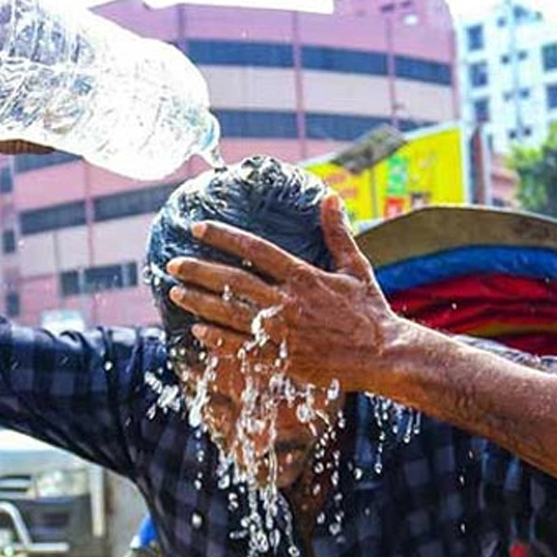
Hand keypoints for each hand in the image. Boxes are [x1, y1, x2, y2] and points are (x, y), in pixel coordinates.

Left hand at [166, 194, 405, 394]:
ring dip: (199, 303)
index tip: (196, 227)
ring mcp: (282, 333)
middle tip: (172, 263)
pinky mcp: (282, 360)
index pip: (254, 249)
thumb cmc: (370, 311)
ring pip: (229, 315)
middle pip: (232, 281)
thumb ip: (337, 232)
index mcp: (303, 276)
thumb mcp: (356, 267)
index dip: (222, 236)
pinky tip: (198, 331)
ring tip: (175, 293)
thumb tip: (330, 196)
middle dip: (198, 270)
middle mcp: (287, 303)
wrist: (384, 356)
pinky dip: (217, 339)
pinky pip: (241, 349)